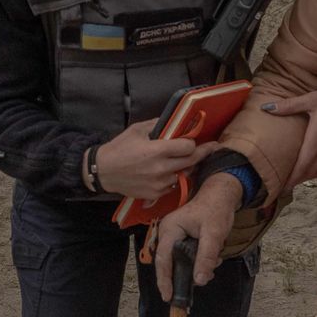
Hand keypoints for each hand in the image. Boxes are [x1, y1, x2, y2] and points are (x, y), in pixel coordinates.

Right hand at [93, 119, 217, 201]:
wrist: (103, 172)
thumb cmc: (119, 148)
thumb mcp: (137, 130)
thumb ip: (158, 125)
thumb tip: (174, 122)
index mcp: (157, 150)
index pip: (188, 147)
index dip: (192, 142)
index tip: (194, 140)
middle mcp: (161, 168)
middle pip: (191, 161)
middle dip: (202, 153)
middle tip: (213, 147)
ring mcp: (159, 184)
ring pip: (184, 174)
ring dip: (186, 166)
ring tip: (183, 160)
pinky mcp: (155, 194)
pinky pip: (173, 186)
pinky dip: (174, 178)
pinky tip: (168, 172)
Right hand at [154, 174, 243, 299]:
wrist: (221, 195)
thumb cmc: (216, 210)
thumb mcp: (214, 235)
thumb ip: (206, 257)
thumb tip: (200, 281)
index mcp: (170, 229)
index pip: (163, 259)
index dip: (164, 280)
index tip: (168, 297)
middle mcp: (167, 233)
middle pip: (168, 262)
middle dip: (181, 277)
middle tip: (189, 293)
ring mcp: (173, 235)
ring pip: (178, 261)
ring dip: (194, 268)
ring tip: (212, 265)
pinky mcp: (181, 238)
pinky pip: (184, 256)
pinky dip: (197, 262)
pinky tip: (212, 260)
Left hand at [261, 84, 316, 185]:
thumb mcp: (311, 99)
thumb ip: (289, 106)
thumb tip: (266, 108)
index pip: (302, 166)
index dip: (291, 179)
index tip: (280, 188)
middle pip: (309, 173)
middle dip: (295, 182)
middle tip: (280, 188)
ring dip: (304, 178)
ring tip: (291, 181)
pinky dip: (314, 171)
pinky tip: (307, 168)